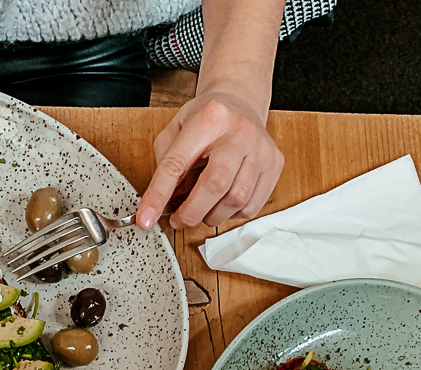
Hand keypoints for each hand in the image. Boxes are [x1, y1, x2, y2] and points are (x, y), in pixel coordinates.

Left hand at [137, 91, 283, 230]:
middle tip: (180, 219)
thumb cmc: (207, 119)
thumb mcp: (176, 128)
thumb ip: (165, 163)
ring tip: (203, 208)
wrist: (241, 100)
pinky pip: (251, 206)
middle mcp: (239, 132)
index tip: (145, 219)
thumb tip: (160, 202)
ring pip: (236, 200)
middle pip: (215, 184)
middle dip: (192, 212)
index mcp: (209, 119)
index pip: (177, 163)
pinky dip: (232, 214)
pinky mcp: (274, 164)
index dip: (159, 195)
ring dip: (213, 215)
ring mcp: (261, 148)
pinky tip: (224, 202)